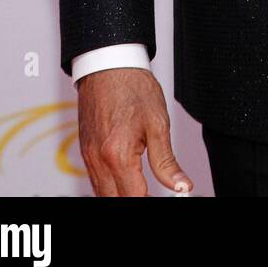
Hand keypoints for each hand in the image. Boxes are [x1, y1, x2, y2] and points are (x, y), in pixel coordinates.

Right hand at [77, 67, 192, 196]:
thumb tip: (181, 186)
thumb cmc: (132, 87)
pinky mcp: (85, 150)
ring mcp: (88, 156)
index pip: (135, 198)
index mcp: (117, 155)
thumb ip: (167, 161)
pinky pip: (95, 180)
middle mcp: (98, 160)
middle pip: (114, 201)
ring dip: (121, 195)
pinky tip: (124, 180)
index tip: (164, 198)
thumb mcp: (158, 123)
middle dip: (134, 199)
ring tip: (141, 188)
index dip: (151, 202)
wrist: (108, 64)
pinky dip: (109, 187)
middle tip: (153, 194)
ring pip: (102, 194)